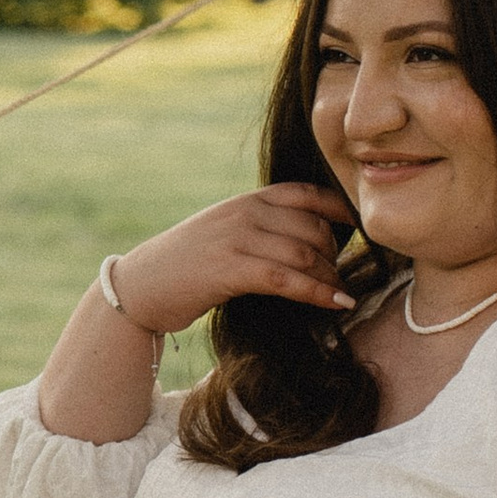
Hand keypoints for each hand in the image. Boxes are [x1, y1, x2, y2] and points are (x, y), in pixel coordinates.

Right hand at [103, 183, 353, 338]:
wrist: (139, 287)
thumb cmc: (184, 266)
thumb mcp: (223, 233)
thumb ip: (258, 227)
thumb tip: (305, 241)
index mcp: (245, 200)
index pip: (304, 193)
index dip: (338, 208)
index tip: (357, 228)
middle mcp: (244, 212)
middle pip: (312, 227)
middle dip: (335, 255)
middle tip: (340, 277)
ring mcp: (237, 238)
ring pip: (305, 254)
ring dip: (331, 277)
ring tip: (342, 294)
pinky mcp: (231, 269)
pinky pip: (288, 279)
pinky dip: (319, 292)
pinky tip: (338, 304)